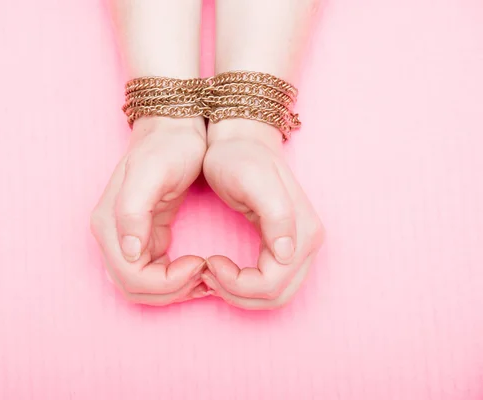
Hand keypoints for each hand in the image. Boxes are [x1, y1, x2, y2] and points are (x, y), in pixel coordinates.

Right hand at [91, 117, 208, 305]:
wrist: (173, 128)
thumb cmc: (167, 147)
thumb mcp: (151, 173)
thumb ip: (132, 212)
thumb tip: (130, 252)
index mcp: (109, 224)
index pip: (132, 277)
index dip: (166, 282)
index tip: (199, 264)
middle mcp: (112, 236)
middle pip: (134, 288)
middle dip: (170, 290)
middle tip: (204, 276)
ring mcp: (126, 237)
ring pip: (143, 286)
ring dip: (172, 289)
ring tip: (204, 276)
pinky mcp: (144, 235)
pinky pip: (153, 273)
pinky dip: (174, 279)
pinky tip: (197, 269)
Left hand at [201, 119, 323, 309]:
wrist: (240, 140)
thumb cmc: (238, 157)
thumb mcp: (252, 179)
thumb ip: (276, 214)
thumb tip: (287, 253)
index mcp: (303, 232)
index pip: (272, 284)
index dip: (238, 285)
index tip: (209, 263)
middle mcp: (307, 243)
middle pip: (277, 296)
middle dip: (239, 293)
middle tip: (207, 272)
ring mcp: (299, 246)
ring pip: (273, 294)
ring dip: (240, 292)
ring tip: (211, 270)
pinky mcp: (285, 245)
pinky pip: (268, 281)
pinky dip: (244, 284)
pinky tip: (222, 267)